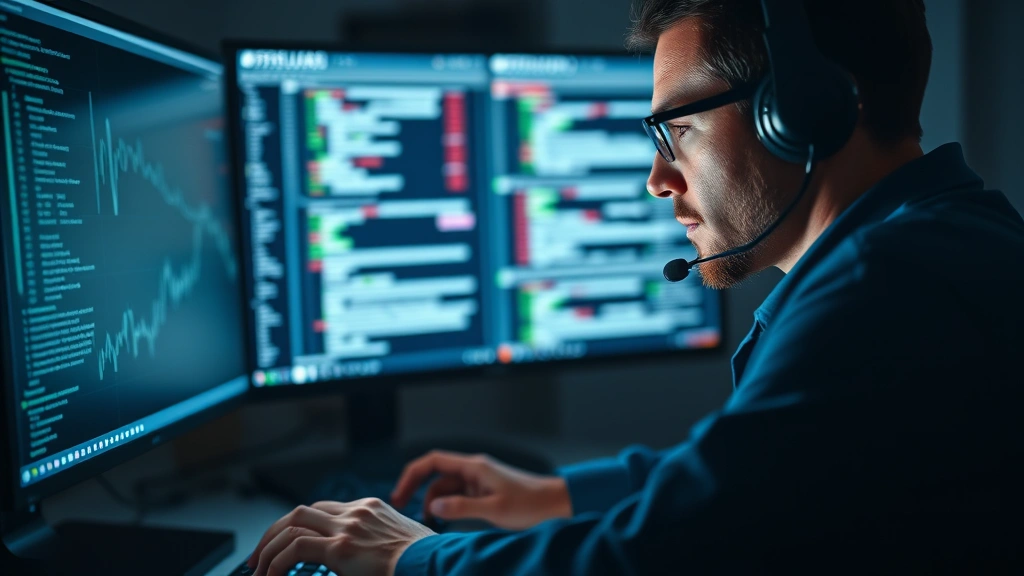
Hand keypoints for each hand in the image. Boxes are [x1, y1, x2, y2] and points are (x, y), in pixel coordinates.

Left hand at [247, 498, 434, 575]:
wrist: (435, 565)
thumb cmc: (423, 563)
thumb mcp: (398, 546)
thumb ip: (375, 546)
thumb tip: (359, 563)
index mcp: (371, 509)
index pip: (324, 509)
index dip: (300, 527)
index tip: (287, 544)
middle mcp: (357, 512)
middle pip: (302, 511)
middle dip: (274, 532)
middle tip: (260, 555)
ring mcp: (349, 526)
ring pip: (292, 524)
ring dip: (269, 547)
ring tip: (258, 568)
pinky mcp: (342, 546)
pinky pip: (296, 548)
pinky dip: (277, 562)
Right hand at [390, 450, 571, 529]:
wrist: (557, 504)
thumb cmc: (530, 504)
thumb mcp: (494, 509)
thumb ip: (461, 507)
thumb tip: (434, 506)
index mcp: (474, 467)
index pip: (433, 462)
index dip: (412, 475)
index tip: (399, 494)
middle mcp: (474, 470)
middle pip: (436, 475)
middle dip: (418, 490)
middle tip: (402, 509)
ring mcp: (479, 481)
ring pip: (446, 488)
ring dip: (435, 502)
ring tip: (429, 523)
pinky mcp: (485, 492)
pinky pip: (459, 496)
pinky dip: (448, 506)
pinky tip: (446, 521)